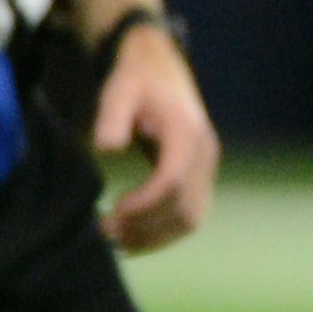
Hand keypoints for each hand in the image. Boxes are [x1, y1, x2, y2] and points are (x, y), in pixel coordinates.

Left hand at [89, 25, 217, 252]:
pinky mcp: (201, 178)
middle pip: (184, 207)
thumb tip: (106, 147)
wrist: (162, 69)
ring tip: (118, 242)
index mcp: (187, 133)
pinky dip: (164, 232)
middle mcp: (204, 154)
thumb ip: (112, 117)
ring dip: (156, 236)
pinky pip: (189, 215)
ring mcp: (206, 168)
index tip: (112, 213)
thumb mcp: (119, 90)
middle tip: (105, 233)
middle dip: (146, 226)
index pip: (172, 181)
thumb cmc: (136, 80)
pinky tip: (135, 236)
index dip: (144, 204)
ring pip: (191, 218)